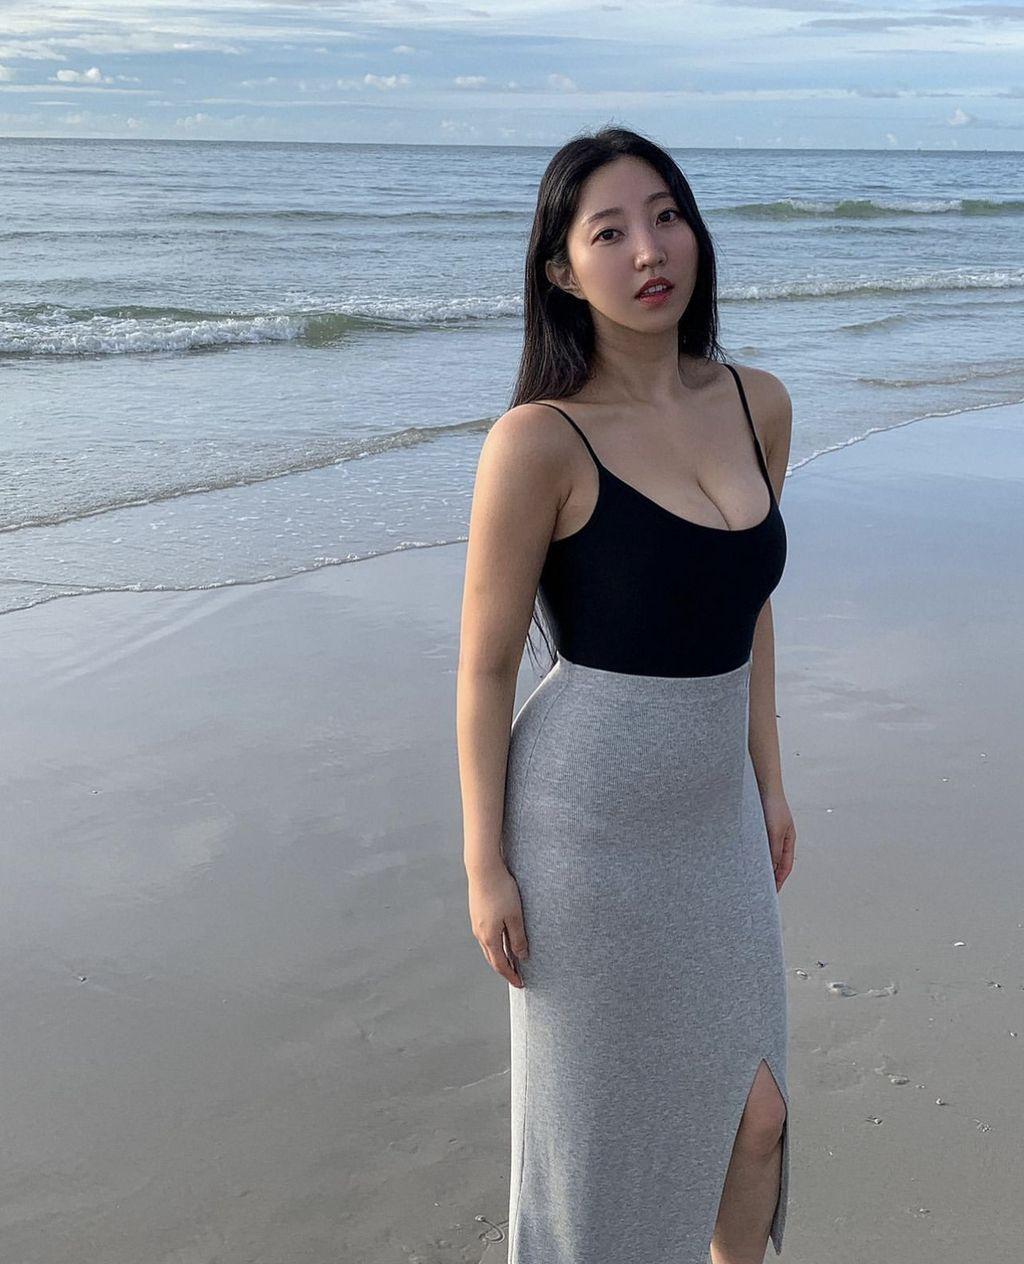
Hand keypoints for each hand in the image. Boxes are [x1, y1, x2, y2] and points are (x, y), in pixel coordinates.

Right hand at [466, 862, 528, 987]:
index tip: (520, 984)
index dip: (510, 975)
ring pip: (488, 947)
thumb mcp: (515, 917)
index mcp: (489, 937)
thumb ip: (518, 938)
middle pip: (492, 958)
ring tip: (511, 960)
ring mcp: (476, 923)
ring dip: (499, 956)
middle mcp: (480, 933)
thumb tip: (521, 957)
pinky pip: (486, 935)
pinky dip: (495, 944)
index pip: (500, 964)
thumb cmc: (501, 891)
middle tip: (516, 976)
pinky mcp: (477, 913)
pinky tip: (502, 939)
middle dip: (504, 969)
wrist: (483, 869)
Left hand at [759, 788, 795, 890]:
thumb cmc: (773, 805)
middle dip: (769, 876)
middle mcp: (778, 838)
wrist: (763, 785)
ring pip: (764, 855)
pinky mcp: (757, 828)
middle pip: (775, 863)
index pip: (785, 866)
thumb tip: (772, 868)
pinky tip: (743, 861)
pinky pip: (755, 846)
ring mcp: (768, 833)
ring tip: (750, 880)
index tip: (773, 893)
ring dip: (759, 866)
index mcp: (788, 841)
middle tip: (760, 892)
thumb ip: (774, 849)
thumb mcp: (774, 830)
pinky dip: (751, 855)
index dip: (779, 880)